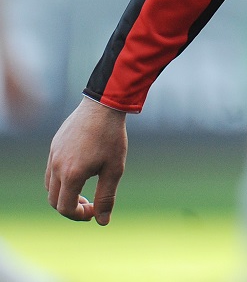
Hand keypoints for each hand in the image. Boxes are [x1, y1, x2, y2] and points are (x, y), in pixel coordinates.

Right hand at [46, 97, 127, 224]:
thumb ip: (106, 197)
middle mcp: (57, 167)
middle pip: (54, 200)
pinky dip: (61, 180)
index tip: (94, 212)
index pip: (65, 208)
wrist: (103, 106)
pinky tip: (81, 172)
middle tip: (90, 204)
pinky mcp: (54, 146)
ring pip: (50, 186)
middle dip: (71, 208)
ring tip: (86, 190)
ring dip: (65, 194)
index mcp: (71, 175)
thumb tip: (102, 222)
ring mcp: (53, 155)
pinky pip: (51, 170)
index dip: (79, 216)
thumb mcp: (114, 170)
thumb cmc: (111, 137)